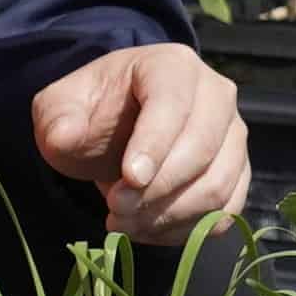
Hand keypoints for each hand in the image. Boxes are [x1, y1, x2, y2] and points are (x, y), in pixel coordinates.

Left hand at [27, 41, 250, 246]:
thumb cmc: (93, 113)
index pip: (173, 103)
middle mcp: (216, 95)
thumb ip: (58, 119)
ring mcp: (233, 135)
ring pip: (217, 185)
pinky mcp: (237, 173)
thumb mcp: (61, 108)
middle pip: (202, 148)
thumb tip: (66, 137)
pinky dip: (184, 230)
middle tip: (115, 209)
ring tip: (123, 222)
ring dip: (168, 215)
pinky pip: (224, 212)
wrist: (116, 129)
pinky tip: (146, 229)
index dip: (153, 144)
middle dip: (156, 189)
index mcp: (172, 65)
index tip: (129, 179)